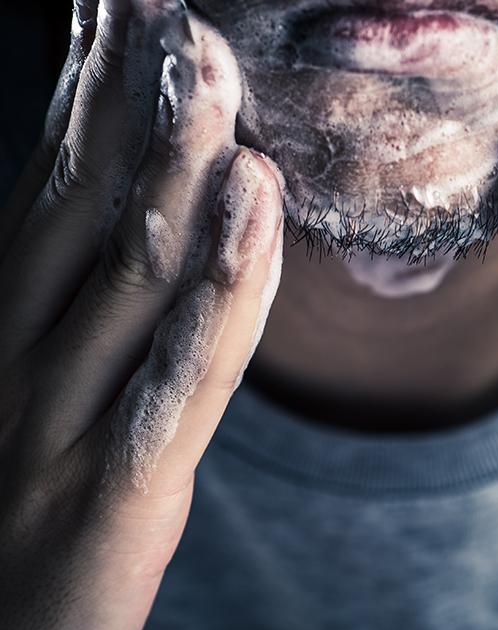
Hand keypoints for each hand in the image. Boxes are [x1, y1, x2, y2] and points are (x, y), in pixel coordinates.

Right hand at [0, 4, 283, 629]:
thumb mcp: (18, 417)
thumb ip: (53, 323)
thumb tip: (91, 233)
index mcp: (5, 334)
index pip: (55, 186)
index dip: (92, 88)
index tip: (128, 5)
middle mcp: (23, 356)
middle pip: (88, 201)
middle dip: (130, 89)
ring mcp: (62, 422)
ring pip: (132, 268)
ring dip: (175, 156)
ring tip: (211, 56)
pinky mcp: (115, 494)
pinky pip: (182, 374)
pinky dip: (224, 285)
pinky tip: (256, 203)